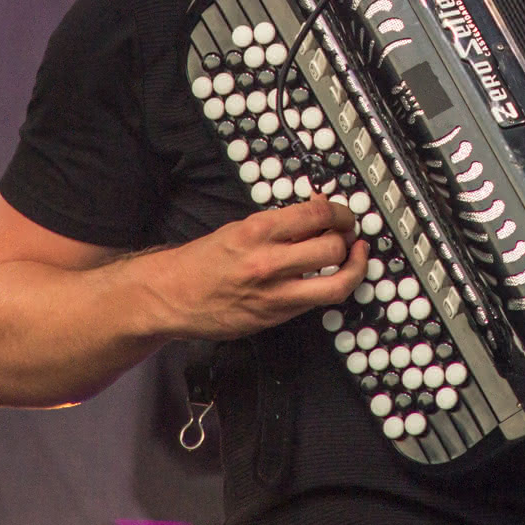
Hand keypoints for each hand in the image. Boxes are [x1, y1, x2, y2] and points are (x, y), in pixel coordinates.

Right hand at [149, 195, 366, 340]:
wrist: (171, 296)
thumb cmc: (204, 260)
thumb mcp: (241, 228)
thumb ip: (283, 222)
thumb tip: (319, 208)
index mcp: (257, 231)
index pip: (318, 215)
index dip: (339, 212)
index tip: (342, 213)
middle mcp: (268, 262)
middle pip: (333, 248)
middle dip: (348, 237)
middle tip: (348, 233)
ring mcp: (274, 293)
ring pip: (337, 283)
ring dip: (353, 267)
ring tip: (353, 256)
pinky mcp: (275, 317)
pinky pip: (316, 302)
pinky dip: (329, 286)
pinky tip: (329, 276)